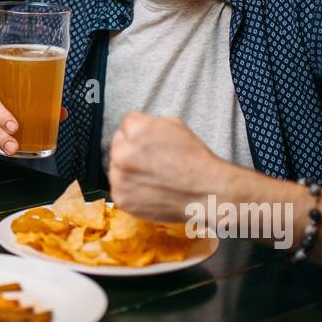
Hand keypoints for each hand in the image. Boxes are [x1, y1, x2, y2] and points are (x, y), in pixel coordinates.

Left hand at [107, 113, 227, 221]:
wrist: (206, 193)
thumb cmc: (194, 159)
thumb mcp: (175, 125)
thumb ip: (149, 123)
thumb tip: (137, 125)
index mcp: (136, 129)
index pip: (126, 123)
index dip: (140, 132)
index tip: (149, 142)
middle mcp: (122, 152)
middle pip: (118, 145)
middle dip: (131, 150)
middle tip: (151, 161)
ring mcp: (119, 177)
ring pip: (116, 167)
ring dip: (128, 170)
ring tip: (152, 176)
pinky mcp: (121, 198)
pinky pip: (119, 188)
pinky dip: (131, 190)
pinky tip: (149, 189)